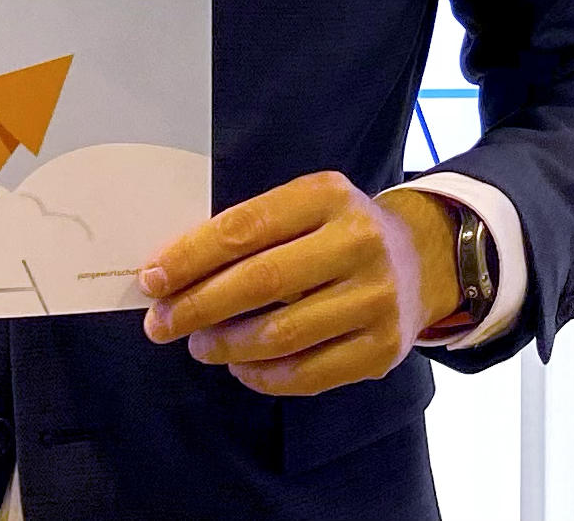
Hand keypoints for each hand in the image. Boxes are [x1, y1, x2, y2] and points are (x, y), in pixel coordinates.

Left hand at [140, 173, 460, 396]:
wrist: (422, 261)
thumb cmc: (336, 234)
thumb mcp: (303, 208)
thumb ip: (247, 232)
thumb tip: (170, 274)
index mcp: (329, 196)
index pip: (244, 228)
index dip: (189, 258)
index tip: (151, 281)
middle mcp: (359, 242)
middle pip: (260, 282)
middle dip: (197, 307)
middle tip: (161, 325)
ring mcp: (376, 298)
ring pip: (279, 335)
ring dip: (224, 346)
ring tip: (201, 346)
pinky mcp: (382, 348)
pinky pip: (305, 375)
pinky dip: (260, 377)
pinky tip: (241, 366)